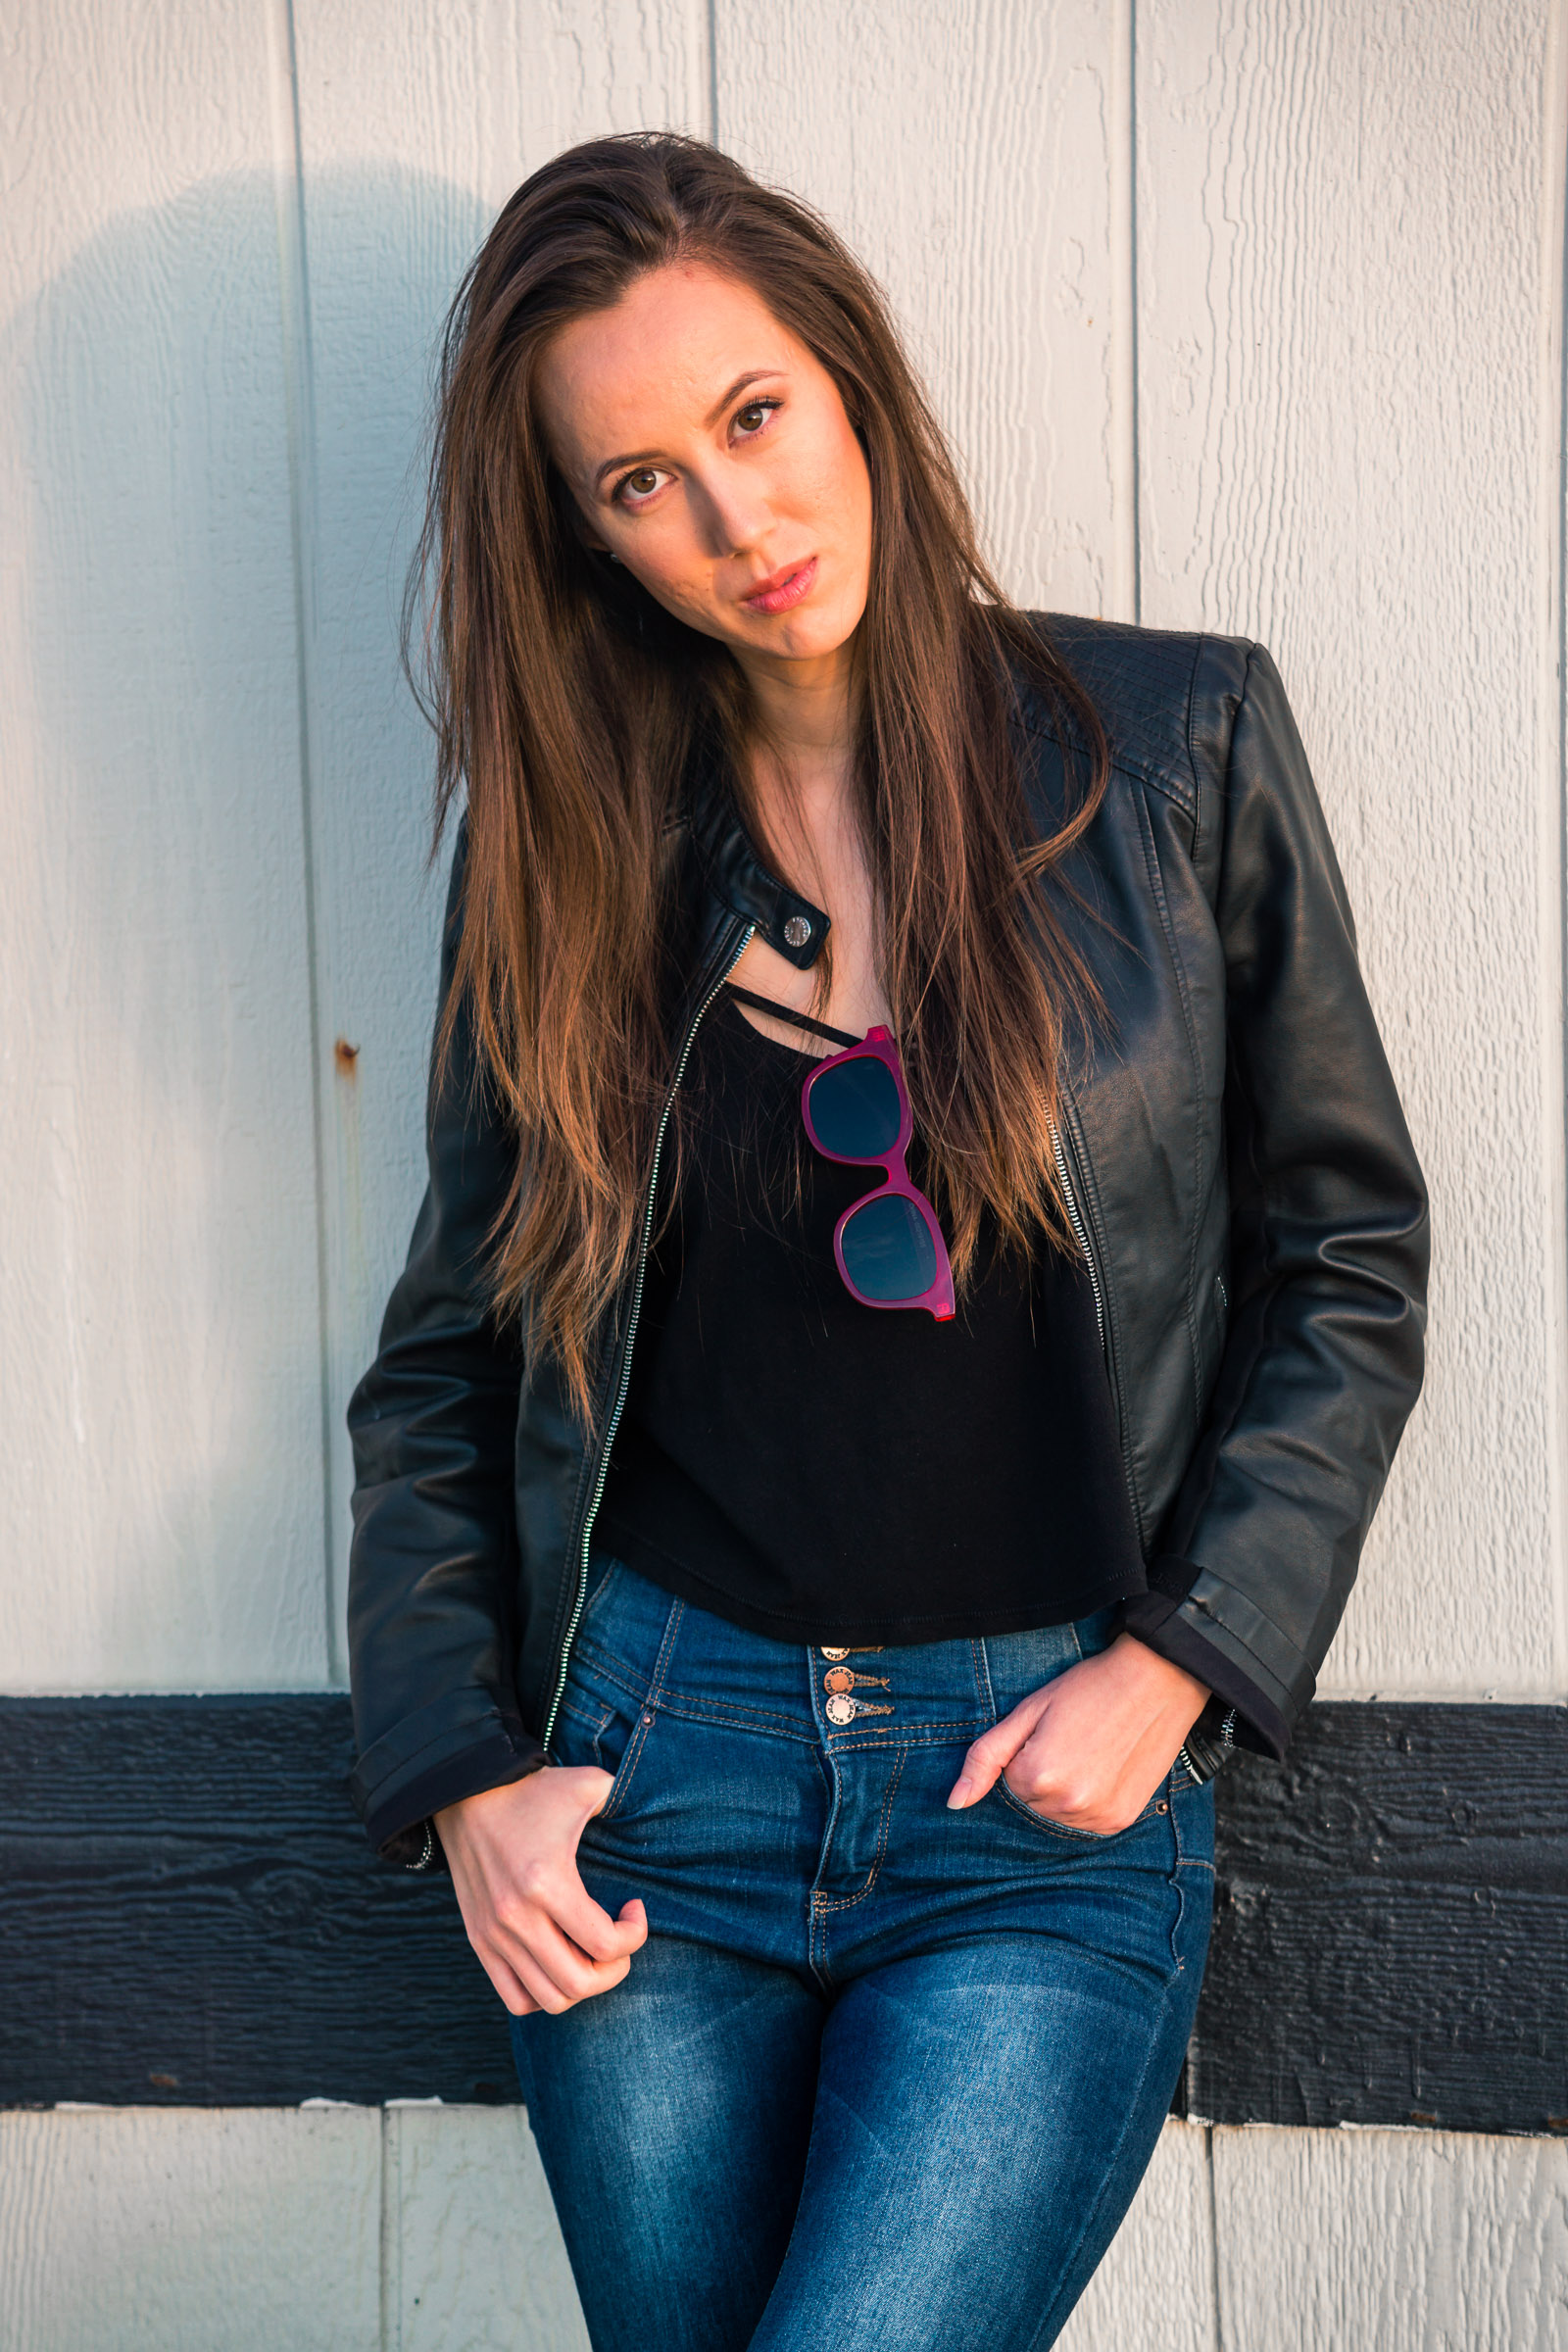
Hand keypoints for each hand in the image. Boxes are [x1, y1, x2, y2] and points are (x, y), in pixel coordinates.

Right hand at [435, 1767, 647, 2016]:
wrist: (464, 1791)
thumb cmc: (532, 1789)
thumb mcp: (587, 1783)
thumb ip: (627, 1793)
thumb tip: (657, 1806)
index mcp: (546, 1882)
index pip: (605, 1944)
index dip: (636, 1934)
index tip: (634, 1906)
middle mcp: (516, 1917)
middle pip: (578, 1983)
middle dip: (614, 1969)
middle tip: (619, 1939)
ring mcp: (494, 1935)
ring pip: (549, 1998)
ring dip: (582, 1983)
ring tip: (590, 1952)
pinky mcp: (479, 1941)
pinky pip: (516, 1998)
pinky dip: (545, 1992)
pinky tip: (559, 1960)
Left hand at [947, 1634, 1209, 1834]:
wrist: (1156, 1681)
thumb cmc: (1088, 1688)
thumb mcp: (1028, 1711)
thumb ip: (985, 1758)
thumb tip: (953, 1804)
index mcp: (1037, 1776)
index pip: (1008, 1781)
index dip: (1026, 1752)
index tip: (1052, 1729)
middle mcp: (1068, 1805)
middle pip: (1032, 1802)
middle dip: (1043, 1773)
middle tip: (1073, 1737)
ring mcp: (1098, 1817)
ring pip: (1058, 1814)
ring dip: (1066, 1790)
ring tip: (1091, 1750)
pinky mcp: (1120, 1821)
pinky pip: (1086, 1822)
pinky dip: (1089, 1800)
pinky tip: (1105, 1767)